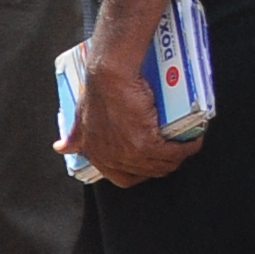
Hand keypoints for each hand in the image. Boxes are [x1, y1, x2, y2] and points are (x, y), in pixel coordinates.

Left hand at [67, 58, 195, 187]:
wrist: (110, 74)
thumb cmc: (98, 90)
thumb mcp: (81, 116)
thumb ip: (76, 134)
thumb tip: (61, 148)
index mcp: (95, 153)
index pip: (122, 179)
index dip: (141, 173)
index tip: (152, 162)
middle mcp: (110, 158)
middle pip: (148, 173)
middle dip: (164, 163)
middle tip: (174, 149)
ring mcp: (128, 153)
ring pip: (163, 165)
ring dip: (177, 156)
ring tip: (184, 144)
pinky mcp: (146, 144)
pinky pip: (175, 153)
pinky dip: (187, 147)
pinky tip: (193, 140)